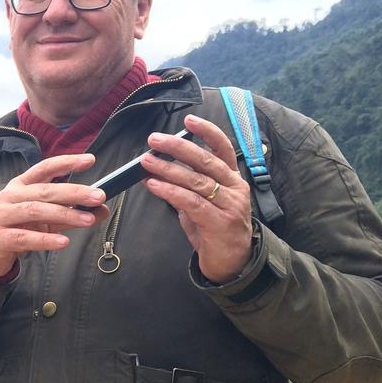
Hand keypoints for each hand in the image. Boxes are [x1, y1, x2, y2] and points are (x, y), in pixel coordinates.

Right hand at [0, 153, 107, 276]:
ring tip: (88, 220)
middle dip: (74, 192)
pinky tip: (64, 242)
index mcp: (20, 186)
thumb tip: (101, 210)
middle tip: (98, 196)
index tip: (90, 160)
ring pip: (35, 211)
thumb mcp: (44, 220)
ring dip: (64, 215)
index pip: (44, 168)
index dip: (66, 163)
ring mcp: (2, 216)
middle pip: (44, 190)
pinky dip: (46, 240)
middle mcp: (10, 197)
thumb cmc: (15, 229)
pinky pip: (25, 237)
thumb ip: (70, 214)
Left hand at [141, 114, 252, 282]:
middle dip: (178, 147)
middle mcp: (235, 188)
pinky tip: (153, 185)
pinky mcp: (219, 222)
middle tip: (154, 140)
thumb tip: (158, 171)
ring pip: (196, 181)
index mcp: (232, 179)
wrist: (232, 263)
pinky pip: (191, 202)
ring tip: (146, 162)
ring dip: (168, 169)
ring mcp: (230, 205)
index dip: (207, 132)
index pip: (223, 148)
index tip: (188, 119)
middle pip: (205, 161)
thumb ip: (188, 186)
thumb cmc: (214, 229)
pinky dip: (170, 191)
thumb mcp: (203, 202)